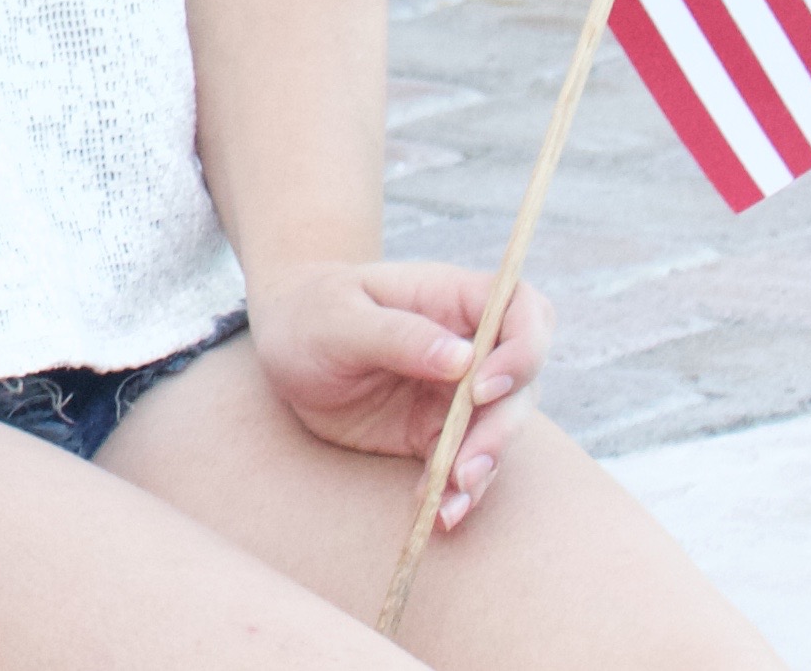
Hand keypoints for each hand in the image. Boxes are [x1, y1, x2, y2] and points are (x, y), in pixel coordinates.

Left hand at [246, 256, 547, 530]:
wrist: (285, 350)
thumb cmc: (310, 316)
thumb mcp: (337, 318)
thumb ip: (397, 334)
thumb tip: (462, 358)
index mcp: (453, 299)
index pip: (525, 312)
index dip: (523, 349)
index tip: (483, 387)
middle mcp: (470, 346)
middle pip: (522, 383)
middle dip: (502, 428)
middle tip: (464, 466)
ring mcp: (459, 393)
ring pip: (501, 431)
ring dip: (483, 468)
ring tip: (450, 500)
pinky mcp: (438, 433)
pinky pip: (465, 464)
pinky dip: (457, 491)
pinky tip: (437, 512)